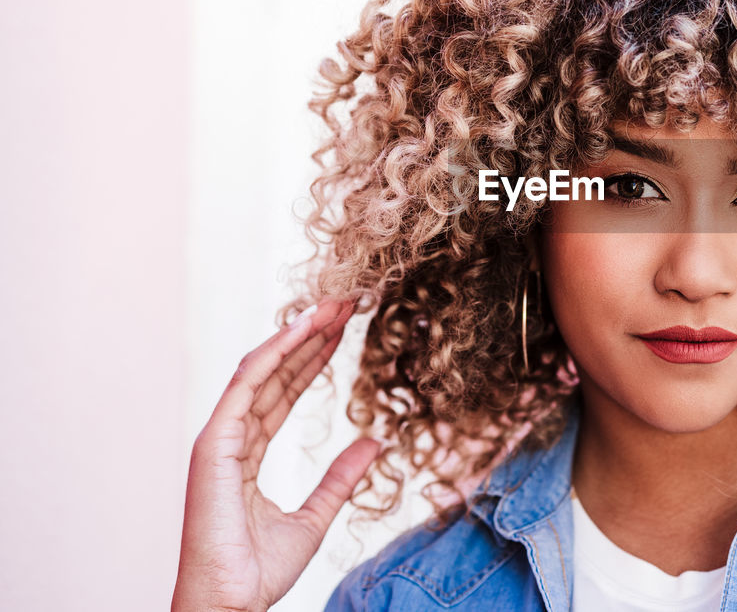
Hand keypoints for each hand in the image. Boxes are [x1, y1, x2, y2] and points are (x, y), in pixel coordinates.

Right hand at [171, 299, 379, 611]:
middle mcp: (230, 439)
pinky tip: (304, 328)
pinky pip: (246, 386)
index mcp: (246, 453)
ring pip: (261, 369)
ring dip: (297, 333)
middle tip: (346, 301)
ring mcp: (219, 439)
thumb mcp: (315, 517)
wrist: (232, 603)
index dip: (314, 357)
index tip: (345, 328)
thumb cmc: (259, 572)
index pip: (283, 391)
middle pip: (274, 372)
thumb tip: (375, 443)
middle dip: (311, 335)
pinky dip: (274, 352)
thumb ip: (340, 478)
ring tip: (334, 305)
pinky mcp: (213, 444)